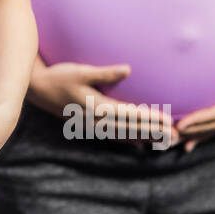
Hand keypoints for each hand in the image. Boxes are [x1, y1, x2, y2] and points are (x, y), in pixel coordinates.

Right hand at [28, 61, 176, 147]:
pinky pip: (113, 136)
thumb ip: (105, 73)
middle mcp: (97, 120)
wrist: (38, 89)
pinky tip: (140, 143)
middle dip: (155, 132)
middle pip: (131, 129)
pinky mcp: (89, 125)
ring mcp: (93, 125)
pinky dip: (128, 140)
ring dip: (145, 138)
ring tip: (164, 142)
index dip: (151, 118)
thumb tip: (128, 70)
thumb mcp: (81, 71)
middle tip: (176, 137)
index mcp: (97, 107)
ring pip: (124, 135)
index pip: (130, 115)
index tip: (169, 122)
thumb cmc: (59, 77)